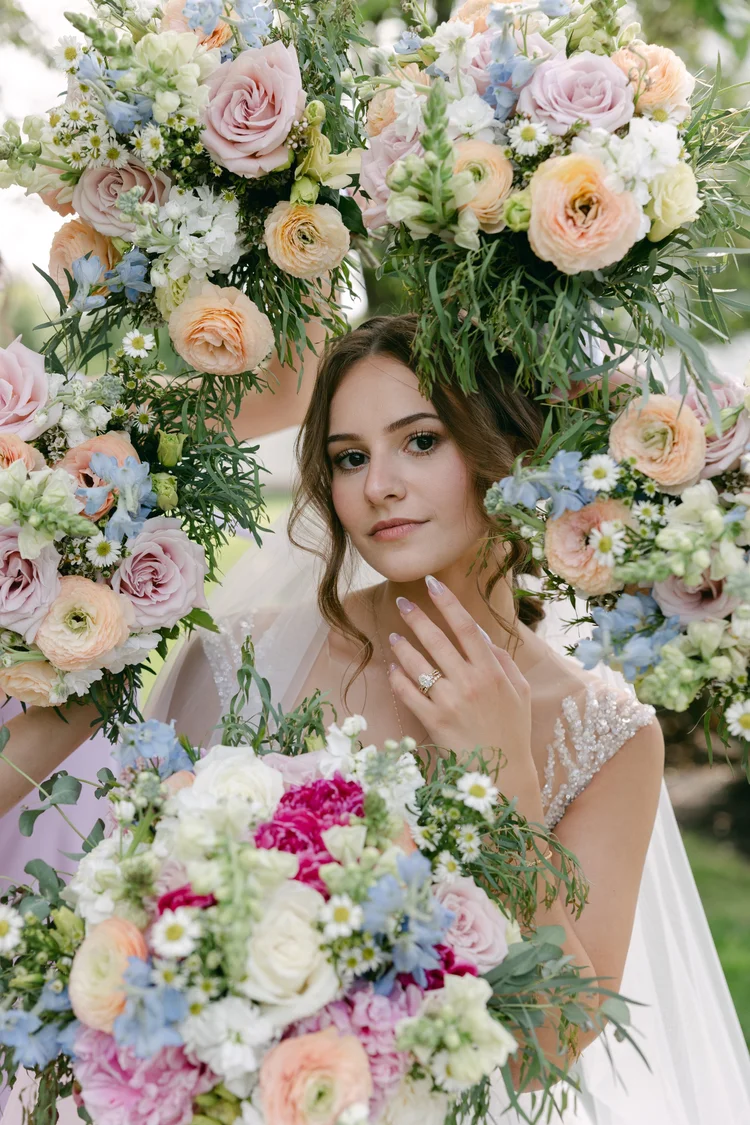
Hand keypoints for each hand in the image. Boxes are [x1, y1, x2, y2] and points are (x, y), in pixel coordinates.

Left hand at [388, 576, 532, 768]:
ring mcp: (450, 701)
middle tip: (403, 602)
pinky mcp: (433, 721)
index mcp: (492, 671)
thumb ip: (503, 661)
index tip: (433, 583)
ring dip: (402, 646)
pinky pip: (409, 694)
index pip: (466, 627)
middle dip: (417, 617)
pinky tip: (393, 669)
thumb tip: (482, 637)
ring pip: (418, 665)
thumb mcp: (519, 692)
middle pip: (437, 640)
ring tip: (393, 636)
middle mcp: (470, 682)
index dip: (447, 602)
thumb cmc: (512, 730)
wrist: (503, 773)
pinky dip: (398, 678)